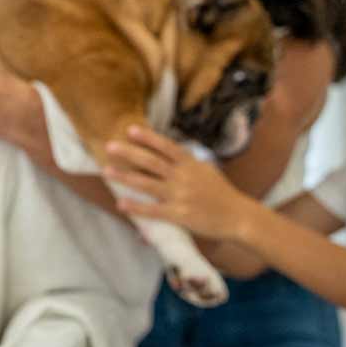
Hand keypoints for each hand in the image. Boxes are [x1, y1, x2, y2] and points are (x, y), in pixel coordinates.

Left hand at [102, 125, 256, 241]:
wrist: (239, 216)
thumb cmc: (221, 194)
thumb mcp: (206, 171)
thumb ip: (187, 163)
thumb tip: (170, 155)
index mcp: (191, 164)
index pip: (167, 147)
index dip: (148, 138)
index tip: (131, 130)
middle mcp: (184, 177)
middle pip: (152, 162)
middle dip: (130, 153)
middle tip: (110, 146)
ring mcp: (181, 196)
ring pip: (148, 184)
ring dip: (125, 177)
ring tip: (107, 171)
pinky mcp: (180, 215)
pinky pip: (153, 210)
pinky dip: (136, 207)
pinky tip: (121, 203)